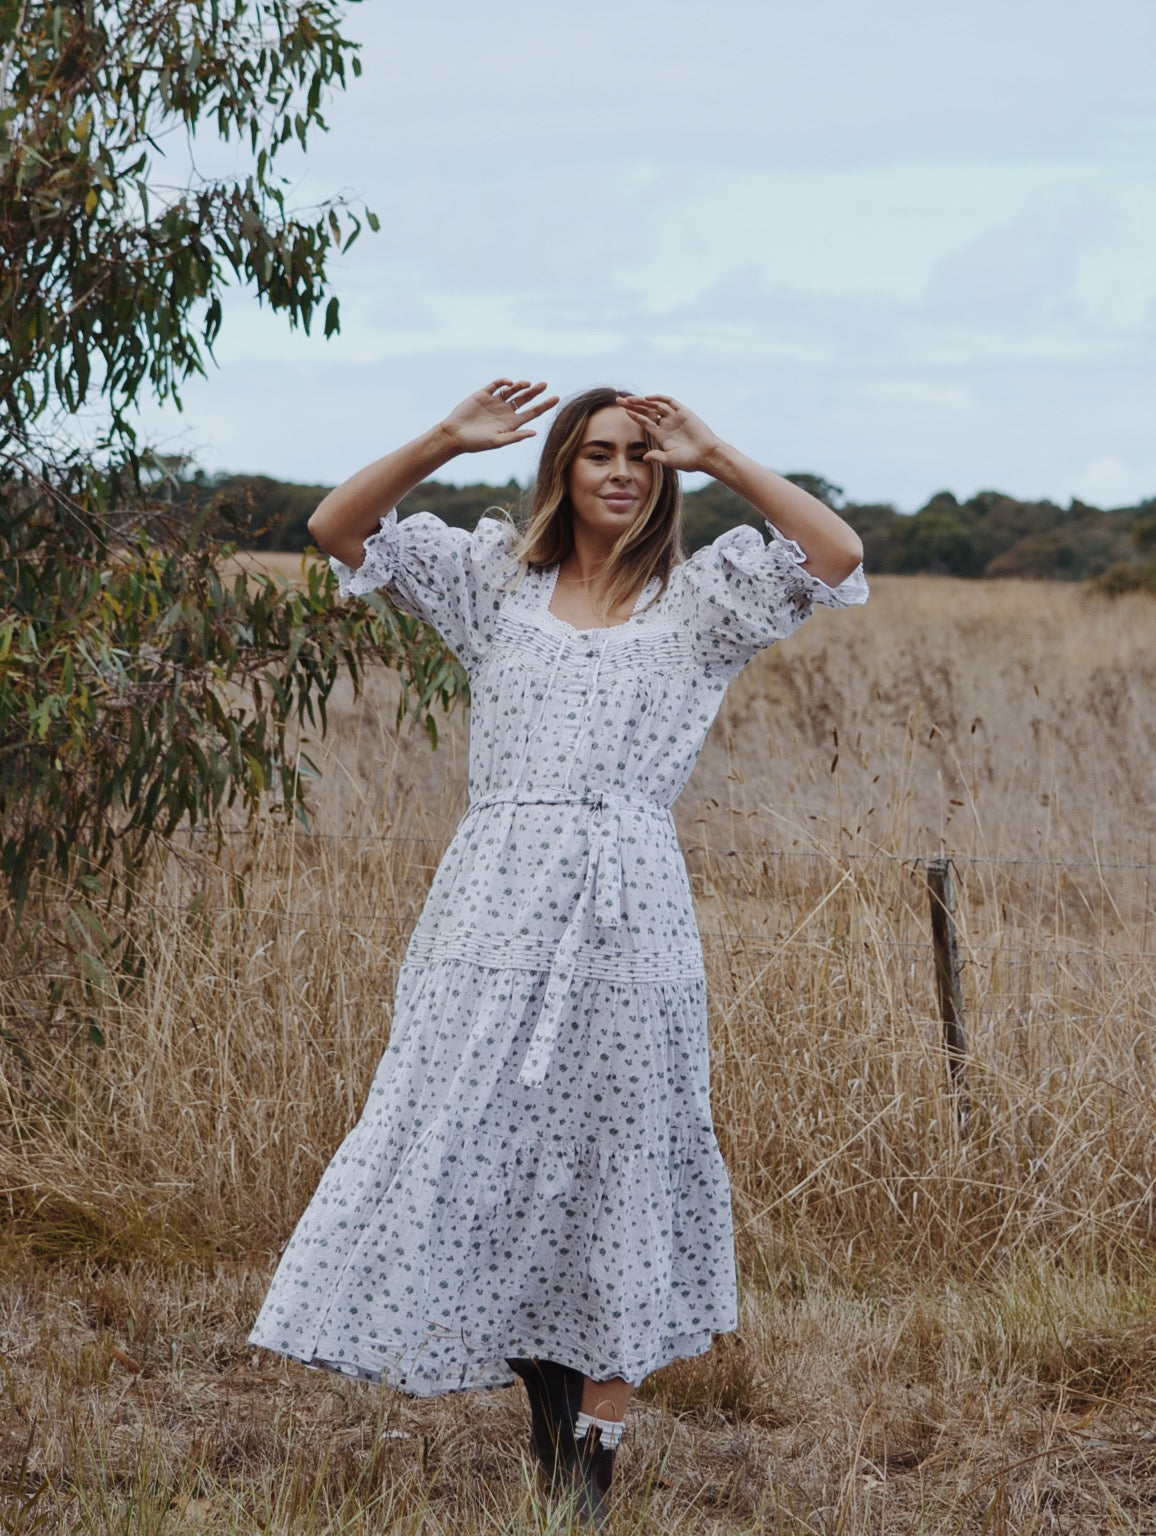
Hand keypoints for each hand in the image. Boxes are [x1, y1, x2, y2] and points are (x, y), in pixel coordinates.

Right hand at [441, 378, 558, 454]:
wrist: (454, 435)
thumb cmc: (476, 443)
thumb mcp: (497, 441)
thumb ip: (515, 436)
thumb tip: (535, 433)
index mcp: (512, 423)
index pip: (532, 412)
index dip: (545, 405)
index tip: (557, 398)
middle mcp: (505, 411)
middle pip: (525, 399)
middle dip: (535, 391)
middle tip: (544, 384)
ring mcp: (495, 402)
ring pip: (512, 390)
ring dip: (520, 386)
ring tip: (527, 384)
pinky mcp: (483, 394)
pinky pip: (497, 384)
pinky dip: (504, 381)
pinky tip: (509, 383)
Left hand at [618, 394, 723, 472]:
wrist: (707, 455)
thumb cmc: (690, 461)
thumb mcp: (670, 460)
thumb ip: (657, 456)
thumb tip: (644, 457)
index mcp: (662, 435)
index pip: (645, 422)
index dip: (634, 416)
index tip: (623, 412)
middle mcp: (668, 424)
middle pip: (647, 410)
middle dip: (633, 405)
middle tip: (618, 401)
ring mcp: (675, 417)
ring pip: (656, 405)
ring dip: (642, 401)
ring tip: (629, 399)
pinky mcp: (684, 412)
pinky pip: (670, 401)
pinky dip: (659, 398)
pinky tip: (647, 398)